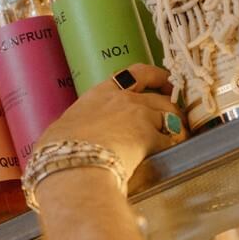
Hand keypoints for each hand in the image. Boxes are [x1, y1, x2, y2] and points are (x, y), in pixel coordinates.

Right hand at [38, 64, 186, 180]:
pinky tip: (174, 153)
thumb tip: (62, 136)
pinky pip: (170, 139)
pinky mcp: (150, 137)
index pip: (134, 73)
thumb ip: (74, 127)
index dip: (154, 76)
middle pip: (158, 96)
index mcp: (101, 93)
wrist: (73, 166)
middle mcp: (124, 99)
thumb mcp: (61, 130)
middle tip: (178, 114)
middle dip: (172, 105)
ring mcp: (139, 116)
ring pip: (169, 114)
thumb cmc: (59, 150)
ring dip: (176, 126)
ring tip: (179, 137)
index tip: (164, 80)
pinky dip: (174, 145)